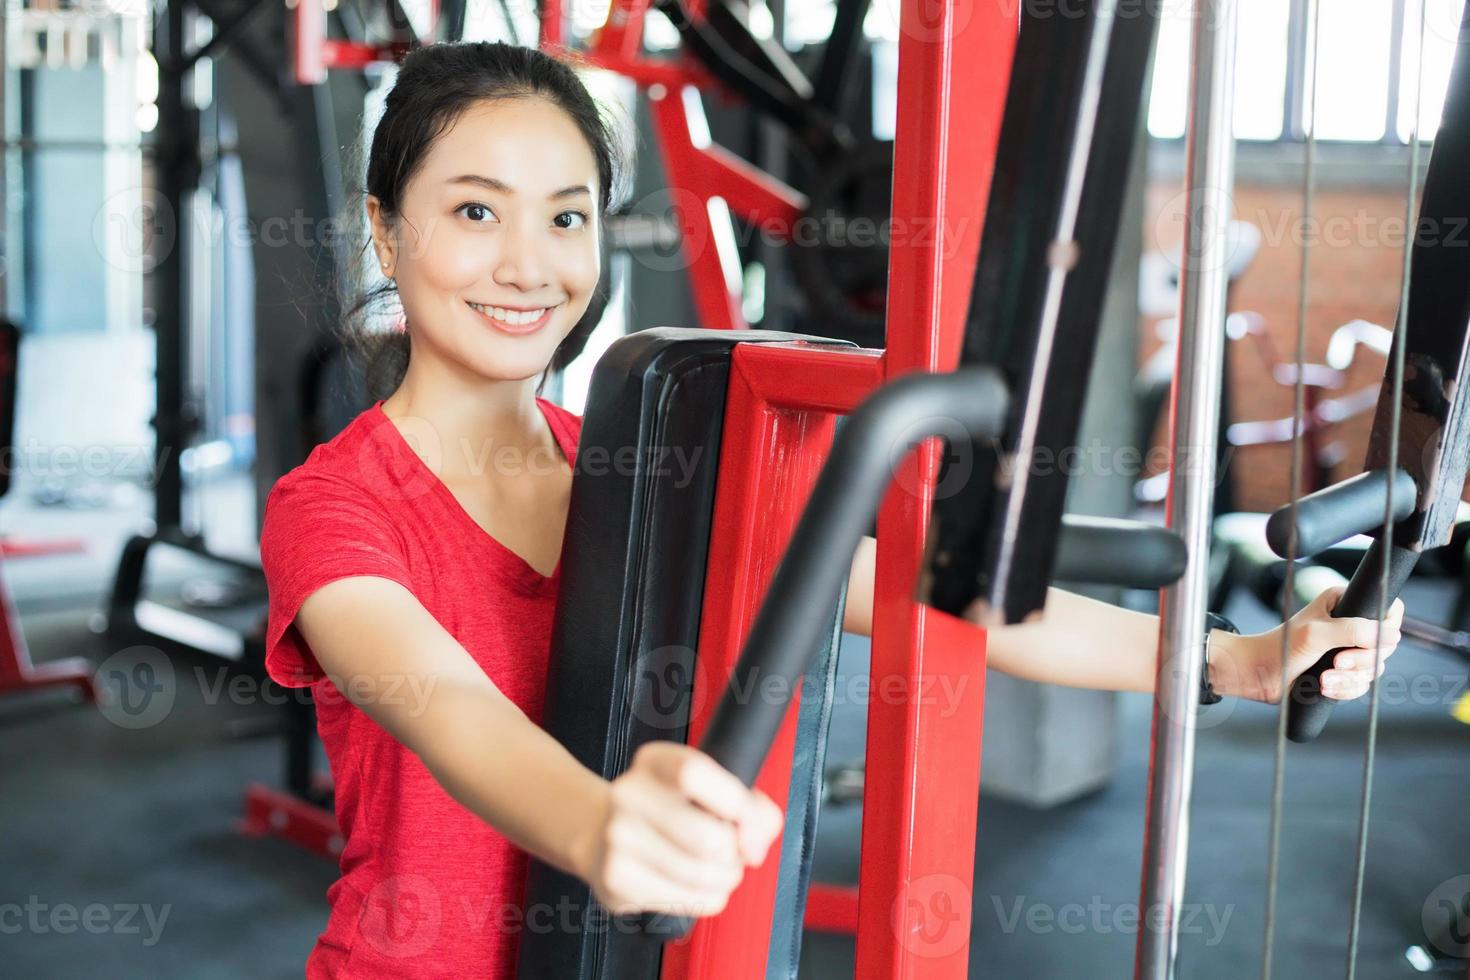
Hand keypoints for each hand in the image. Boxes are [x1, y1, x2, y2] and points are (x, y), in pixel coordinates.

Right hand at [571, 741, 783, 917]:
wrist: (600, 832)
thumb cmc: (665, 809)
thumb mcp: (704, 787)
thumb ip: (748, 804)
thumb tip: (755, 841)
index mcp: (654, 762)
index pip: (695, 774)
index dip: (736, 804)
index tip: (749, 823)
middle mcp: (629, 794)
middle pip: (707, 837)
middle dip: (735, 855)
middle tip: (734, 854)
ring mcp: (618, 838)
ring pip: (699, 875)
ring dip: (724, 880)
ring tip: (720, 871)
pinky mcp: (616, 879)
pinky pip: (686, 900)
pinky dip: (706, 898)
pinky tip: (697, 886)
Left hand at [1214, 587, 1403, 703]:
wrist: (1259, 674)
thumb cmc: (1281, 647)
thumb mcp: (1318, 633)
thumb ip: (1356, 631)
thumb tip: (1393, 635)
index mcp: (1344, 604)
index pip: (1388, 610)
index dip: (1388, 628)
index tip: (1370, 642)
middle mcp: (1349, 625)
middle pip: (1386, 645)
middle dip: (1362, 660)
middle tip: (1337, 662)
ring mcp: (1347, 650)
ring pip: (1374, 669)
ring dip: (1350, 678)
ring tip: (1324, 678)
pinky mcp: (1342, 672)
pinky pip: (1360, 685)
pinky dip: (1344, 689)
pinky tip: (1324, 687)